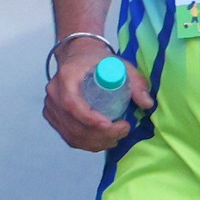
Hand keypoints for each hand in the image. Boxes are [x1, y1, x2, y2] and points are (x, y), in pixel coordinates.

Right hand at [43, 32, 150, 151]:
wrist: (77, 56)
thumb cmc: (97, 60)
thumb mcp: (120, 64)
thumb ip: (135, 82)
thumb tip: (147, 103)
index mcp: (66, 76)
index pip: (72, 103)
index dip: (89, 118)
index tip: (109, 124)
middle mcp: (54, 92)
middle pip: (74, 124)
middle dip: (101, 134)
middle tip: (123, 129)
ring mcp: (51, 107)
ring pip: (72, 135)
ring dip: (96, 142)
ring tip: (117, 136)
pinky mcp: (53, 117)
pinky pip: (69, 137)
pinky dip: (88, 144)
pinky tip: (104, 140)